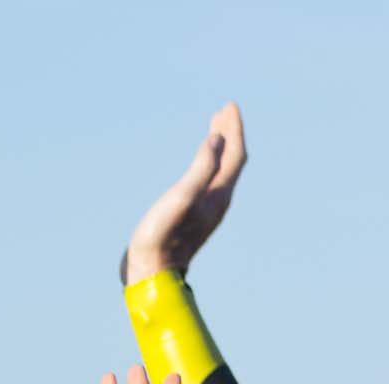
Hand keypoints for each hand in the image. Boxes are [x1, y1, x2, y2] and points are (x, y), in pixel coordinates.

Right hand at [123, 103, 245, 282]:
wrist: (153, 272)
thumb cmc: (163, 236)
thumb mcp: (182, 197)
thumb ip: (202, 168)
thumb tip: (218, 139)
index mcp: (219, 194)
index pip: (235, 155)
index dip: (234, 129)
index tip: (230, 105)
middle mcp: (218, 202)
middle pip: (232, 162)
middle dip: (230, 135)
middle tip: (224, 111)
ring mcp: (206, 210)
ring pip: (222, 172)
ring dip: (221, 149)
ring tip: (216, 130)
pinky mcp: (193, 216)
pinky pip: (209, 182)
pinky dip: (209, 165)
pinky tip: (200, 165)